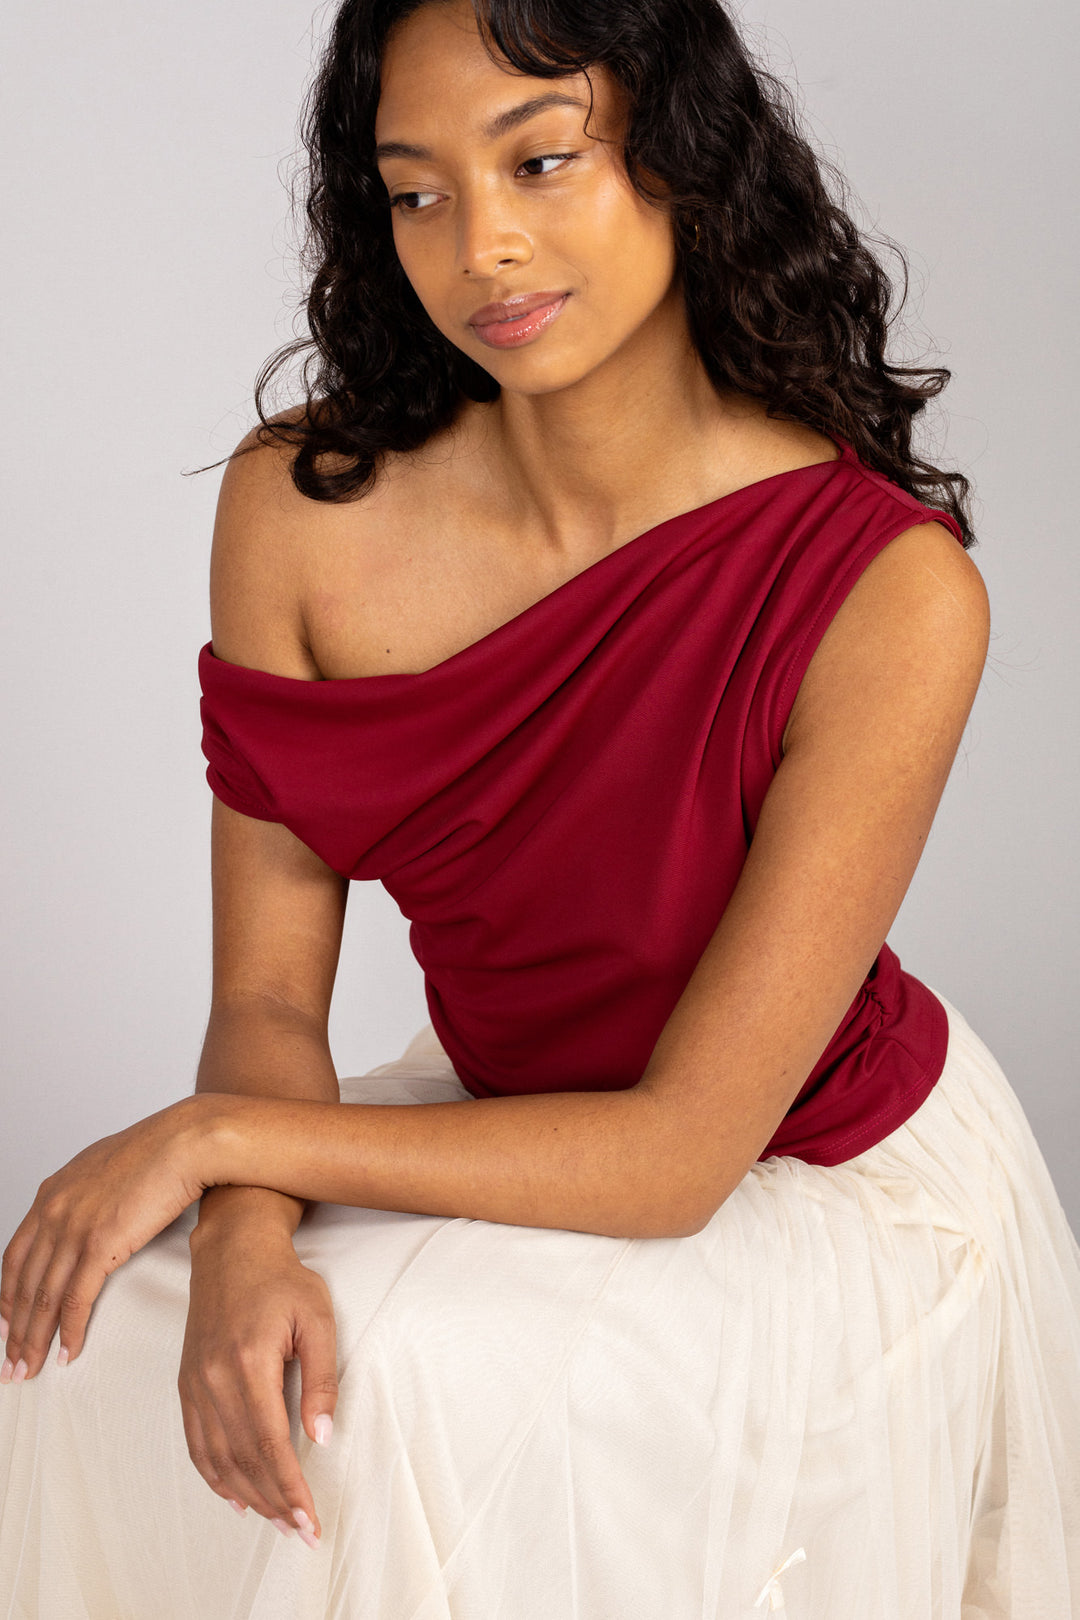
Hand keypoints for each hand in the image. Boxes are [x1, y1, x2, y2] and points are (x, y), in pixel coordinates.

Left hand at [0, 1097, 209, 1380]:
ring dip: (34, 1340)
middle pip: (23, 1284)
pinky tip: (68, 1352)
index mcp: (52, 1193)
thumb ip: (87, 1196)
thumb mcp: (106, 1169)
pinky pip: (76, 1299)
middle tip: (10, 1364)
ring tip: (29, 1370)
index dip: (7, 1297)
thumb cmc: (160, 1151)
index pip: (15, 1257)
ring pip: (43, 1298)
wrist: (187, 1141)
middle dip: (13, 1331)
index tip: (5, 1325)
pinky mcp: (101, 1243)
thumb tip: (89, 1218)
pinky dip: (69, 1331)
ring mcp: (74, 1227)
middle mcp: (54, 1210)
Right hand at [179, 1216, 337, 1545]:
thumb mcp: (317, 1319)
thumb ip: (321, 1379)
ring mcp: (195, 1383)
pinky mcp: (187, 1384)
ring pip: (218, 1458)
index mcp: (249, 1361)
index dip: (289, 1488)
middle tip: (299, 1531)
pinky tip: (236, 1496)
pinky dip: (215, 1476)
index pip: (270, 1443)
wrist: (232, 1251)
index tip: (309, 1520)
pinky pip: (197, 1443)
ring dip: (248, 1496)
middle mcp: (214, 1378)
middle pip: (243, 1459)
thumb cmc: (282, 1280)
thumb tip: (321, 1437)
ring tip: (276, 1520)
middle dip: (273, 1501)